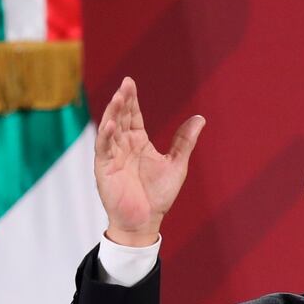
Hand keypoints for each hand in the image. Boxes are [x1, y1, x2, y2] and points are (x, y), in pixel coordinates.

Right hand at [94, 76, 203, 246]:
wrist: (146, 221)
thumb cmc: (158, 196)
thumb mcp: (176, 164)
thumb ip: (184, 141)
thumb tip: (200, 118)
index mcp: (138, 142)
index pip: (133, 115)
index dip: (131, 99)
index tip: (130, 82)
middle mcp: (123, 146)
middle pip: (120, 117)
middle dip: (122, 101)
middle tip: (125, 84)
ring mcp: (112, 156)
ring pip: (110, 129)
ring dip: (112, 113)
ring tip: (118, 98)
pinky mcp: (104, 169)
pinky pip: (104, 149)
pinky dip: (106, 137)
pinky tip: (110, 125)